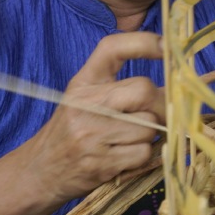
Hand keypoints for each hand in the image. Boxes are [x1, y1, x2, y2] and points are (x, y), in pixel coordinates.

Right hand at [19, 32, 165, 204]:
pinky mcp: (100, 163)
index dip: (144, 42)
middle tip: (161, 115)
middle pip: (143, 90)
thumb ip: (122, 88)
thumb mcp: (85, 99)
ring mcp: (91, 134)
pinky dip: (142, 156)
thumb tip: (174, 86)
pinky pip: (143, 153)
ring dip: (150, 135)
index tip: (166, 47)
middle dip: (161, 104)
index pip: (113, 48)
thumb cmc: (72, 131)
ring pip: (149, 126)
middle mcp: (85, 104)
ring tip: (130, 140)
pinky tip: (125, 156)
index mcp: (83, 82)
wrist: (40, 171)